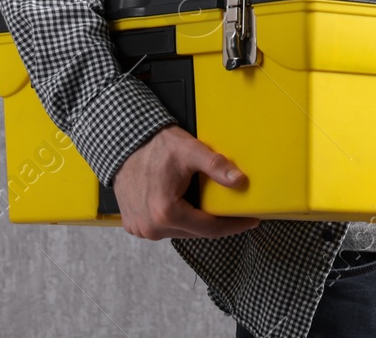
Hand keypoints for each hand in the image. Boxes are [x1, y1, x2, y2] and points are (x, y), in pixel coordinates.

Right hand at [112, 125, 261, 240]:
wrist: (124, 143)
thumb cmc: (155, 146)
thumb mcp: (190, 151)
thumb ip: (216, 166)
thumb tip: (240, 180)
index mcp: (166, 213)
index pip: (210, 229)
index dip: (234, 225)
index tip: (252, 221)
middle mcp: (151, 228)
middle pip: (196, 232)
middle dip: (216, 223)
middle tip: (235, 212)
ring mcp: (141, 229)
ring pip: (180, 232)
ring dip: (196, 221)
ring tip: (211, 207)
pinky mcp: (134, 226)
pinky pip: (164, 229)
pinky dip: (177, 220)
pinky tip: (186, 206)